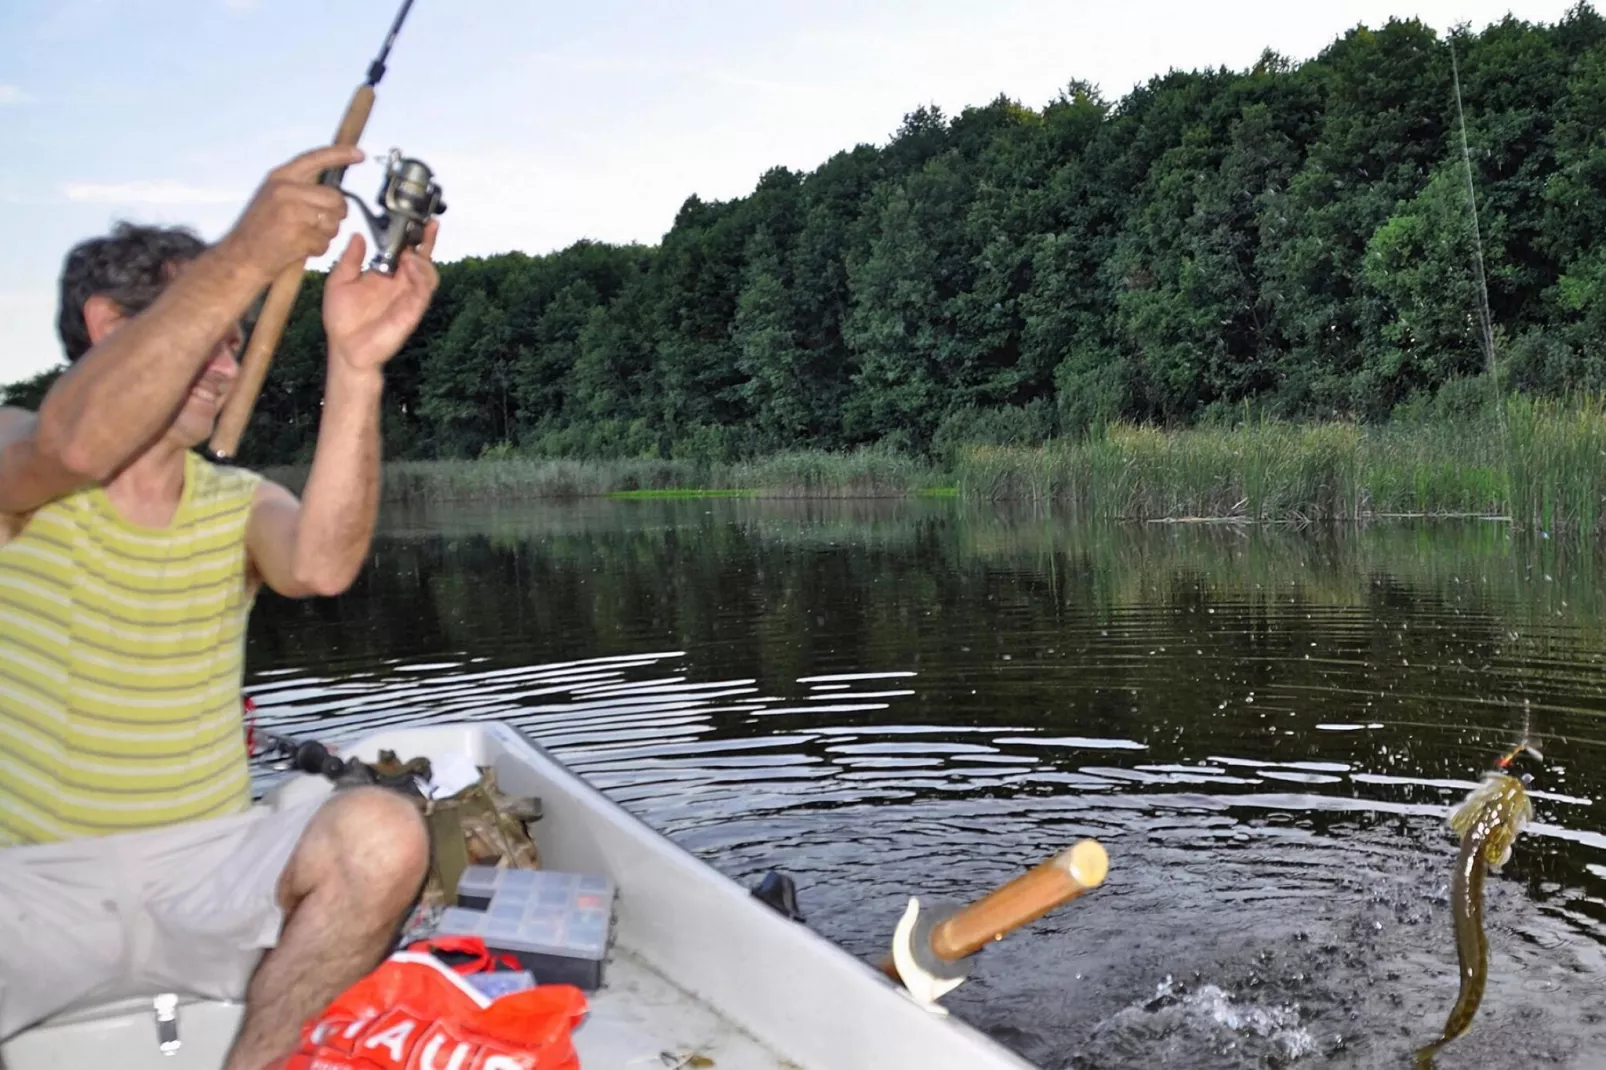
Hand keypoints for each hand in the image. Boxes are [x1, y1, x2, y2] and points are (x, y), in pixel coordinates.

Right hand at [217, 145, 362, 282]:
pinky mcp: (297, 235)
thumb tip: (332, 191)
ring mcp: (291, 213)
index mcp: (280, 177)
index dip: (340, 155)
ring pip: (333, 222)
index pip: (315, 158)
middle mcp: (286, 191)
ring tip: (305, 236)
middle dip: (337, 214)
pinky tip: (300, 248)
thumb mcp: (273, 197)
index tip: (359, 154)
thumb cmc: (260, 229)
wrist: (241, 257)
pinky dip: (318, 249)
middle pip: (336, 198)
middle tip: (322, 223)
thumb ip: (300, 189)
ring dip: (326, 234)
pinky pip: (325, 242)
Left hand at [321, 219, 439, 374]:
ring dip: (424, 259)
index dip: (413, 236)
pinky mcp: (411, 311)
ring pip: (429, 274)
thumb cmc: (342, 320)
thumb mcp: (339, 281)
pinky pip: (424, 291)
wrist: (344, 349)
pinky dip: (421, 275)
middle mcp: (400, 285)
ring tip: (411, 252)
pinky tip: (411, 265)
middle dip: (427, 241)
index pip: (405, 251)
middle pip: (423, 258)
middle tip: (427, 225)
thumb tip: (358, 235)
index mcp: (385, 276)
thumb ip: (350, 259)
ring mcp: (408, 298)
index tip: (417, 219)